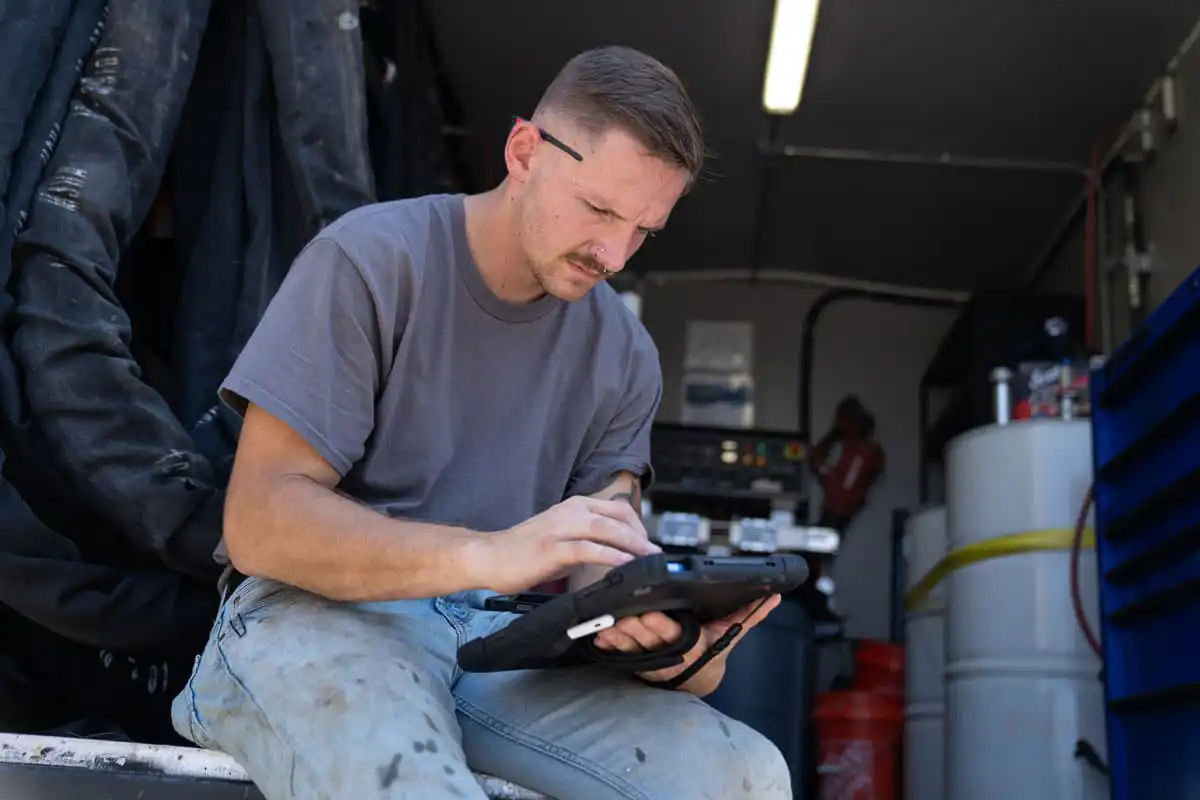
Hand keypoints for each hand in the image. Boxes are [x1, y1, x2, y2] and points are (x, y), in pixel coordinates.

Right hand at [475, 496, 660, 594]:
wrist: (489, 556)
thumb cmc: (526, 550)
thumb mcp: (563, 538)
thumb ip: (589, 540)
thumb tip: (619, 554)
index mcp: (575, 506)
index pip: (619, 509)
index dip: (640, 527)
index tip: (649, 547)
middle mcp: (571, 511)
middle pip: (618, 517)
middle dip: (642, 537)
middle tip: (656, 557)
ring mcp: (560, 529)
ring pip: (607, 529)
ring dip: (633, 545)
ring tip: (650, 560)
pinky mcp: (552, 549)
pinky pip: (588, 550)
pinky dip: (610, 557)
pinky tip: (624, 566)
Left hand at [593, 594, 781, 695]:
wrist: (696, 675)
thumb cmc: (712, 648)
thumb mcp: (731, 634)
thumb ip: (749, 616)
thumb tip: (774, 597)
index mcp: (689, 644)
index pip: (674, 633)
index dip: (660, 625)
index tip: (649, 613)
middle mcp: (667, 652)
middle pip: (648, 639)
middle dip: (635, 629)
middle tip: (622, 616)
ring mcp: (649, 656)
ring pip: (630, 646)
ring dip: (618, 636)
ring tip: (606, 626)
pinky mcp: (634, 658)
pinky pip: (618, 652)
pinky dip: (609, 645)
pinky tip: (599, 636)